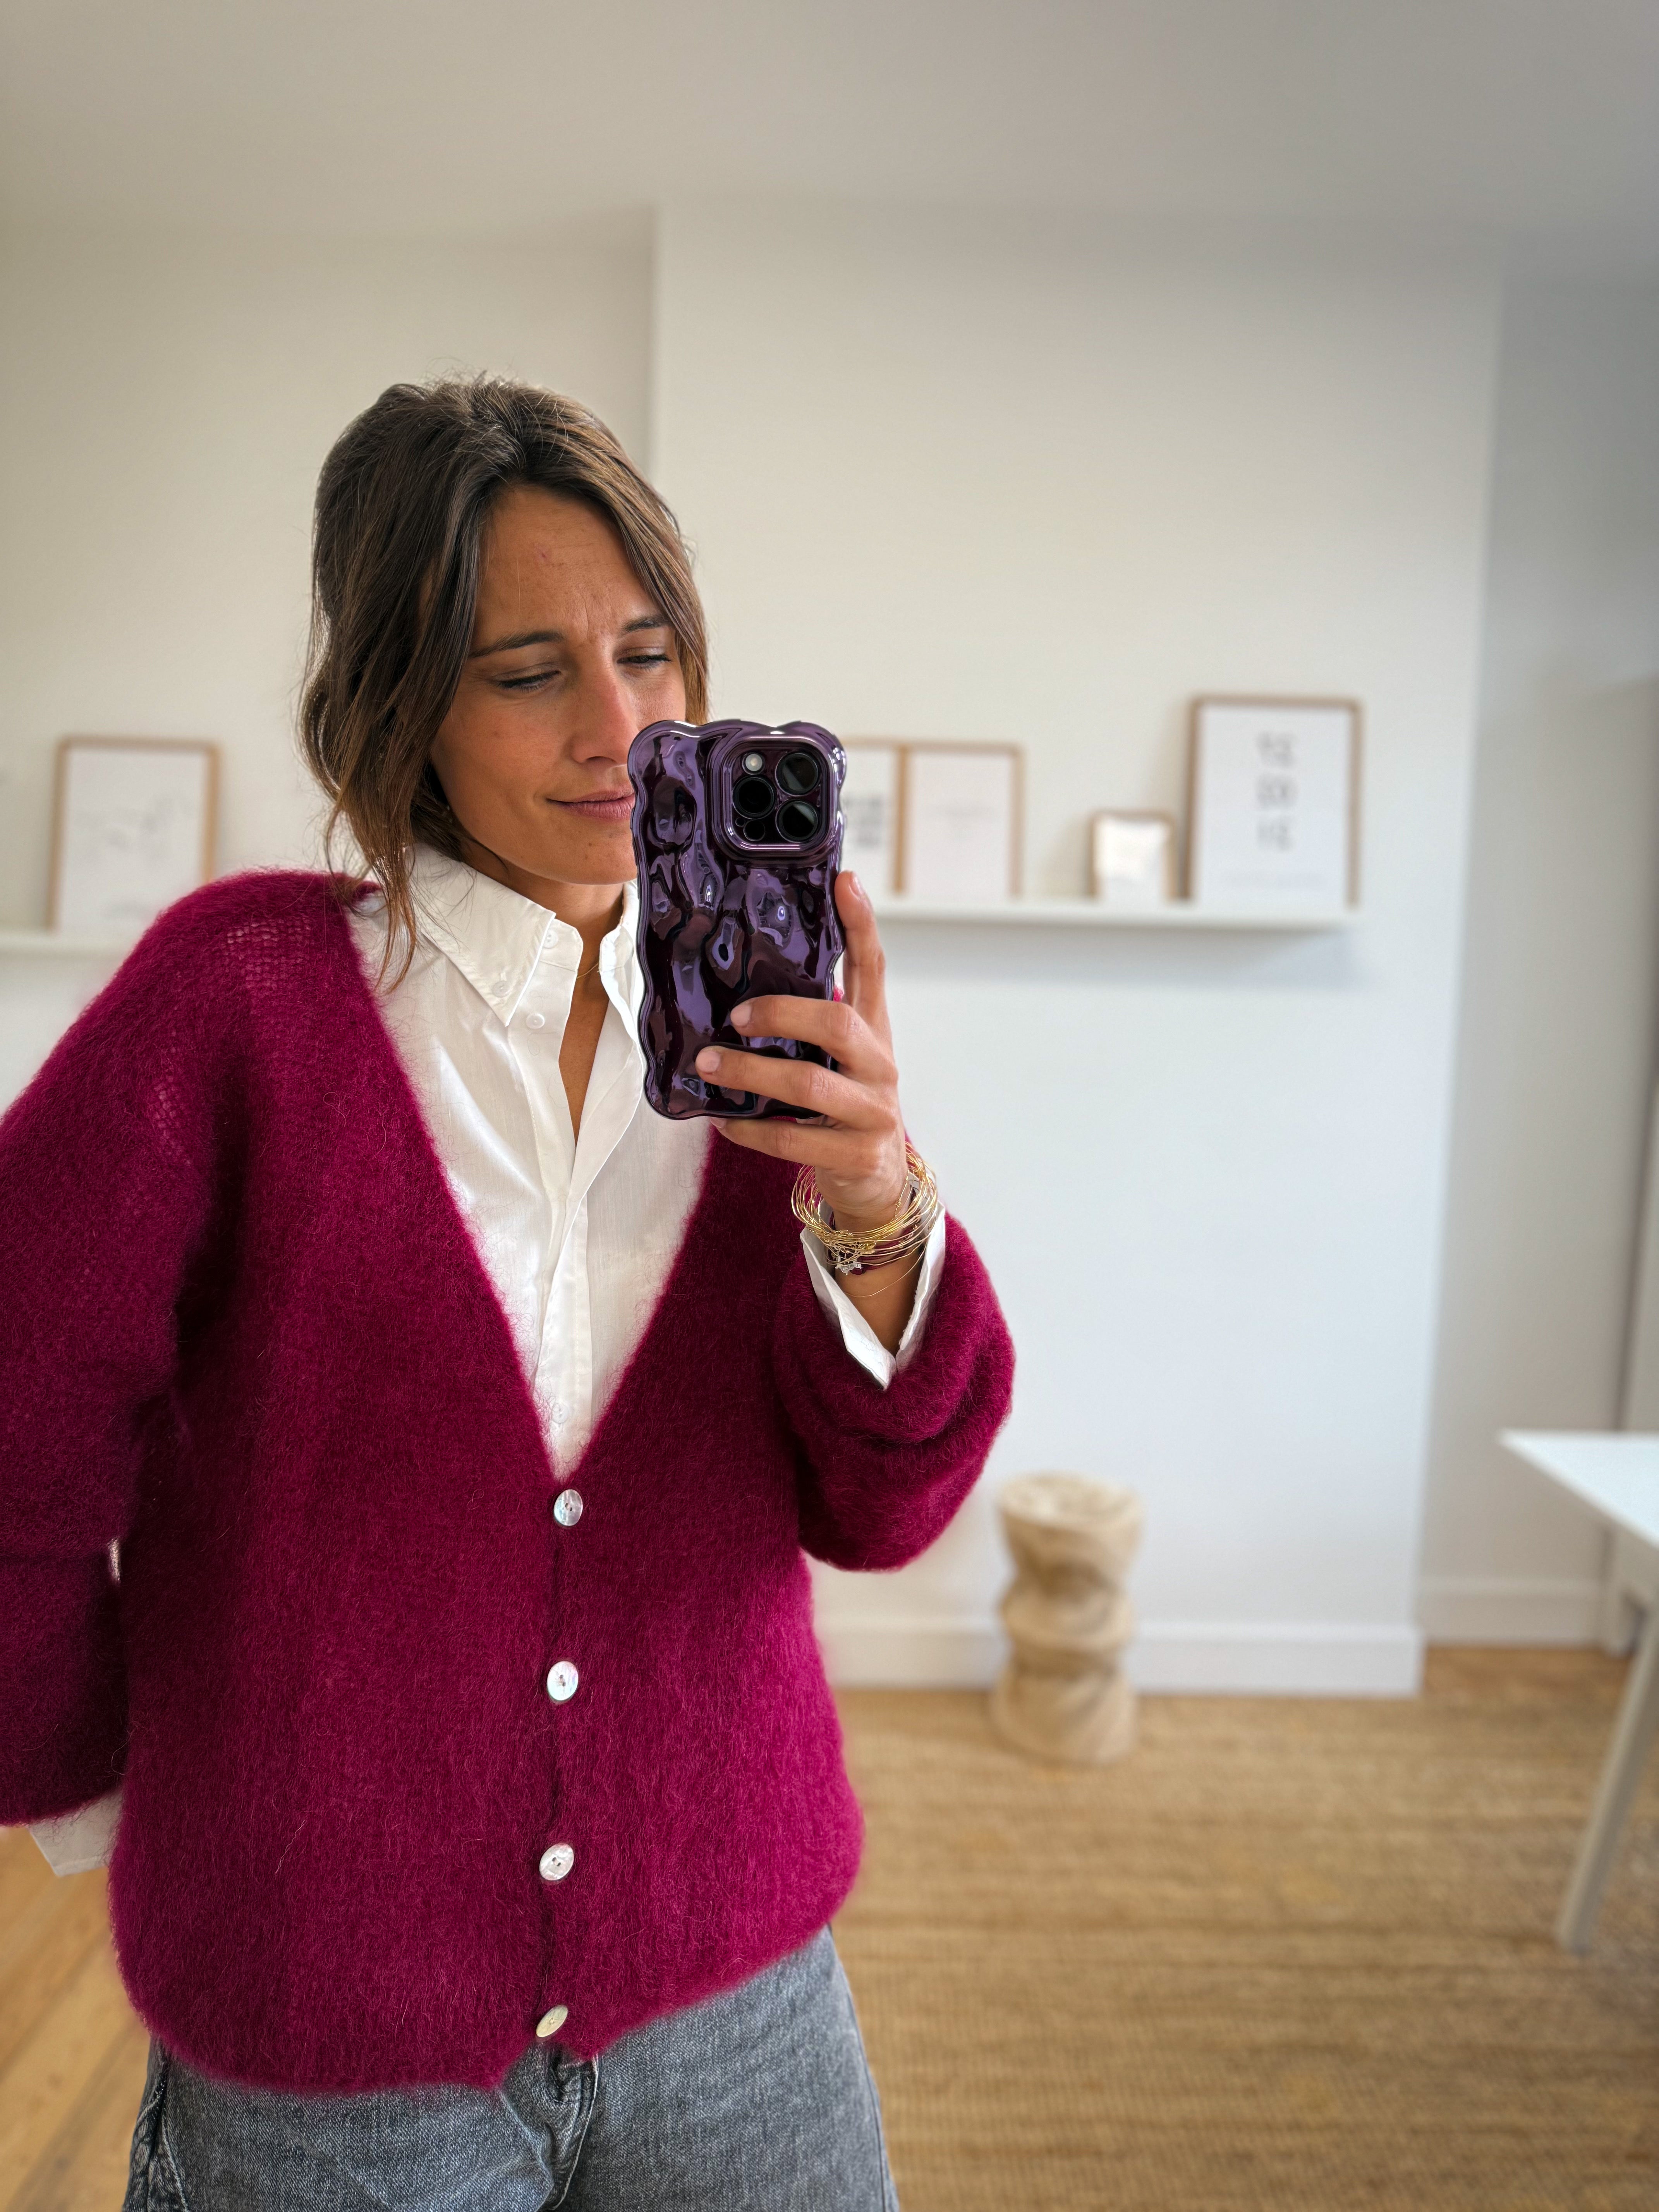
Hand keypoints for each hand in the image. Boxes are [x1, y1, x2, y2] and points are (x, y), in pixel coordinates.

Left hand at [696, 871, 907, 1232]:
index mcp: (872, 1031)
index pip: (873, 967)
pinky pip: (793, 1141)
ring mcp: (873, 1112)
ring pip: (809, 1086)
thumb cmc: (843, 1105)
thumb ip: (807, 1020)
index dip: (861, 924)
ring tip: (708, 1065)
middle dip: (780, 1015)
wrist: (877, 1181)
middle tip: (734, 1016)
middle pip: (837, 1025)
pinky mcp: (857, 1155)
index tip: (845, 880)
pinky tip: (723, 1122)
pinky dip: (750, 1130)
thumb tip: (739, 980)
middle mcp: (880, 1065)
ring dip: (750, 1074)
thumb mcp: (838, 1057)